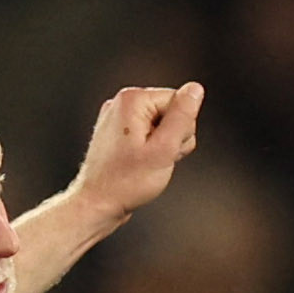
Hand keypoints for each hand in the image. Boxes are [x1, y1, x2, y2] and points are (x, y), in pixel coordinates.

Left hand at [69, 82, 203, 227]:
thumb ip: (182, 117)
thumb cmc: (126, 182)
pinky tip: (141, 163)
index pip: (180, 101)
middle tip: (156, 158)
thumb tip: (195, 89)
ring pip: (162, 124)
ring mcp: (118, 117)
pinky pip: (148, 134)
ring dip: (163, 146)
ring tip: (147, 162)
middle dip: (172, 137)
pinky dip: (151, 149)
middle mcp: (122, 102)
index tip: (165, 148)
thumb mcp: (164, 149)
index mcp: (132, 100)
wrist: (98, 203)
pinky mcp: (118, 131)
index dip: (182, 129)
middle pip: (172, 111)